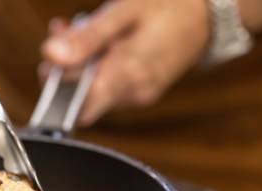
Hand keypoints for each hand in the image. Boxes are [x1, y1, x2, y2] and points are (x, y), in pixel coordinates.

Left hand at [41, 0, 210, 125]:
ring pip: (96, 89)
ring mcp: (140, 94)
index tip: (52, 61)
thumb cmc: (170, 4)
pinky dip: (100, 64)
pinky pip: (111, 84)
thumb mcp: (123, 12)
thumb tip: (50, 55)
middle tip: (65, 32)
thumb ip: (86, 38)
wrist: (211, 9)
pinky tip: (103, 39)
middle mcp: (134, 94)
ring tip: (84, 27)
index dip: (57, 89)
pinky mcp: (144, 89)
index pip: (77, 109)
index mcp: (127, 77)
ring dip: (82, 63)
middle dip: (67, 68)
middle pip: (83, 98)